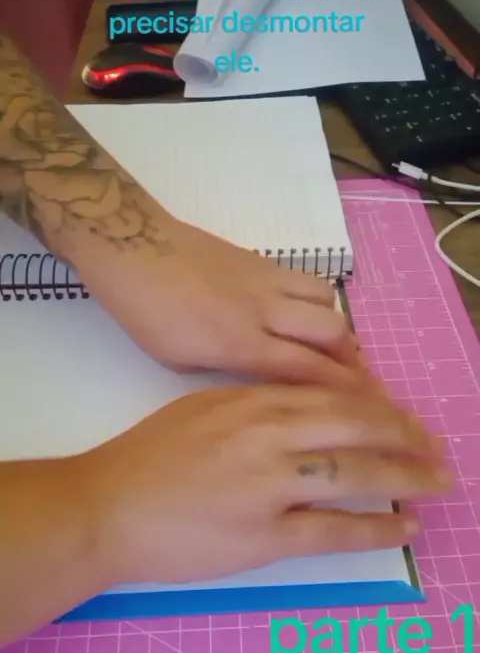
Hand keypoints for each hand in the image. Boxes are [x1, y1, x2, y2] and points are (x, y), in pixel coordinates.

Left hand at [75, 216, 364, 385]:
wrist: (134, 246)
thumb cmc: (146, 312)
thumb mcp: (180, 359)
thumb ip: (229, 369)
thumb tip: (264, 374)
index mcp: (240, 343)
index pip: (308, 370)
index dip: (343, 390)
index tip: (367, 406)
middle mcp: (264, 310)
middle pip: (332, 332)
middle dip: (353, 360)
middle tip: (359, 381)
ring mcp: (267, 279)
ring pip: (327, 300)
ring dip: (338, 326)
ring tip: (337, 348)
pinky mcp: (262, 260)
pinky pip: (306, 280)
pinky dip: (318, 303)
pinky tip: (307, 316)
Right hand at [90, 384, 450, 585]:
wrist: (105, 507)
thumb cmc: (147, 457)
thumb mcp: (202, 408)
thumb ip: (255, 406)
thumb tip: (305, 411)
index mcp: (252, 400)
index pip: (335, 395)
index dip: (381, 407)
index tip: (406, 418)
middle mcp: (268, 435)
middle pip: (356, 425)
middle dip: (406, 436)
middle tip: (436, 447)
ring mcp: (268, 486)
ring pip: (356, 474)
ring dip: (407, 476)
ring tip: (438, 481)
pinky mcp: (264, 537)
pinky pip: (335, 530)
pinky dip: (378, 528)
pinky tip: (406, 526)